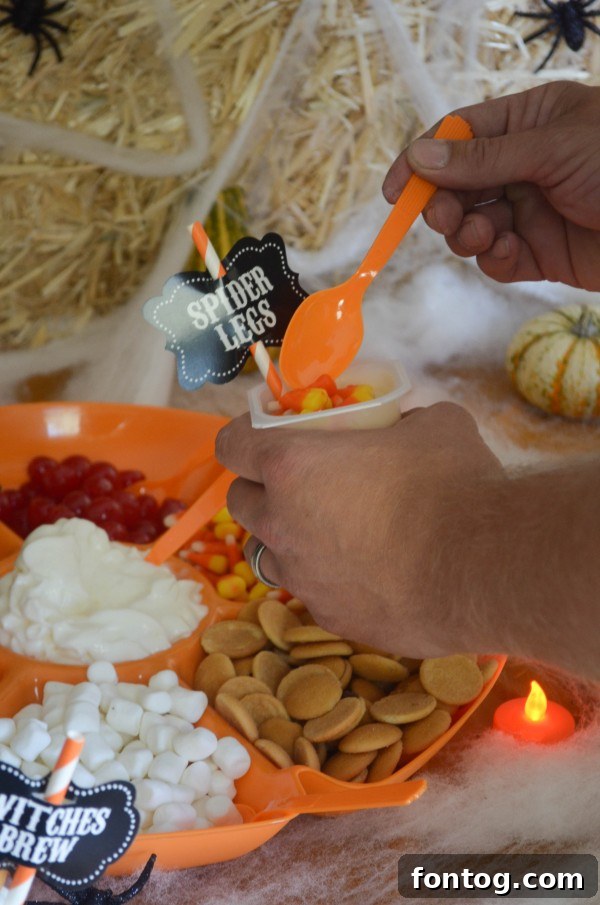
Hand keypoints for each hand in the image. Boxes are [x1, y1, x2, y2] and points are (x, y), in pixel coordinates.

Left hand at [215, 404, 503, 656]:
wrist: (485, 569)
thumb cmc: (454, 484)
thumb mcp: (433, 425)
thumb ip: (402, 421)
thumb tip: (404, 425)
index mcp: (291, 466)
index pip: (231, 444)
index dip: (242, 437)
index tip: (262, 436)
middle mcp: (282, 523)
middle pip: (241, 503)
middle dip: (261, 490)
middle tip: (302, 484)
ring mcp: (302, 577)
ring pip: (268, 553)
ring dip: (286, 538)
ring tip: (332, 532)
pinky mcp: (329, 618)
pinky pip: (312, 592)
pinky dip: (327, 579)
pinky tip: (370, 574)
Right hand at [383, 81, 599, 290]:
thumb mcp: (552, 148)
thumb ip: (484, 156)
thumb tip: (421, 154)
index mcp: (528, 124)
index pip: (459, 135)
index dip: (423, 160)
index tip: (396, 191)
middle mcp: (524, 167)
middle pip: (459, 186)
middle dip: (444, 203)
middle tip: (444, 218)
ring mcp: (531, 212)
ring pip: (472, 226)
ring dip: (466, 234)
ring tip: (480, 237)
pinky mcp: (541, 255)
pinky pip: (498, 260)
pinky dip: (493, 259)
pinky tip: (505, 254)